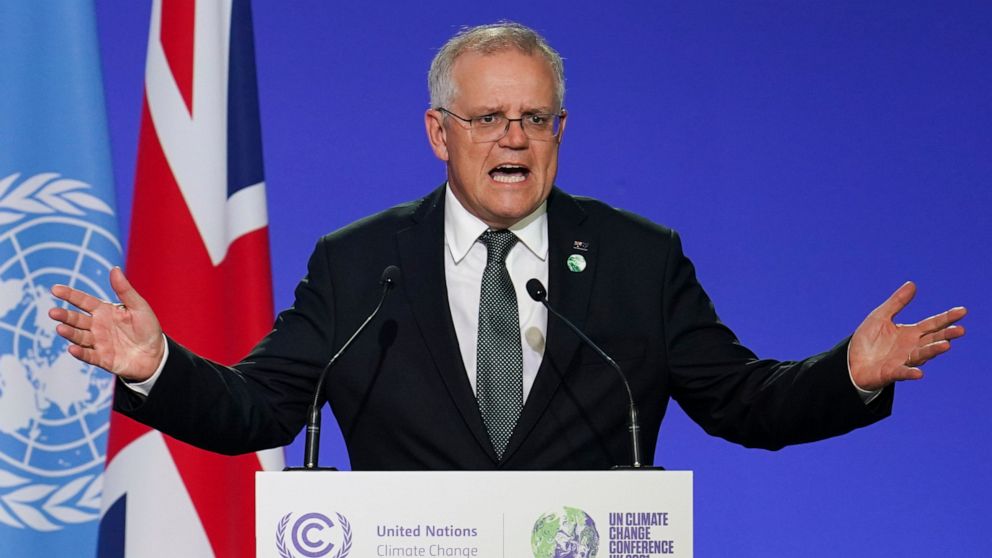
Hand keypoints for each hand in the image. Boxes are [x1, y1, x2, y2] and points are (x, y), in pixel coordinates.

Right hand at [49, 267, 164, 381]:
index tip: (54, 289)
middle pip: (77, 319)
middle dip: (65, 316)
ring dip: (70, 333)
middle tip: (53, 312)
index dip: (69, 295)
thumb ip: (124, 290)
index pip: (83, 301)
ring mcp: (98, 343)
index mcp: (104, 311)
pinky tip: (72, 349)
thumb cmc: (147, 328)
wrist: (156, 354)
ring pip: (79, 337)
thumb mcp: (138, 306)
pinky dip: (80, 353)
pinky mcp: (103, 359)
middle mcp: (97, 326)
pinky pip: (89, 355)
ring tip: (60, 328)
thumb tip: (114, 269)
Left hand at [849, 281, 965, 390]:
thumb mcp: (880, 316)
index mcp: (911, 333)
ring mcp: (903, 360)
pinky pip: (903, 373)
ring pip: (921, 355)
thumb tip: (912, 284)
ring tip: (946, 345)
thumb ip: (897, 302)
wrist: (851, 361)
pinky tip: (919, 373)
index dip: (947, 318)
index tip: (963, 311)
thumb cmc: (868, 340)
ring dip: (933, 351)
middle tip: (960, 330)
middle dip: (946, 335)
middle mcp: (911, 347)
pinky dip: (911, 372)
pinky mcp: (891, 373)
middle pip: (932, 339)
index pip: (933, 324)